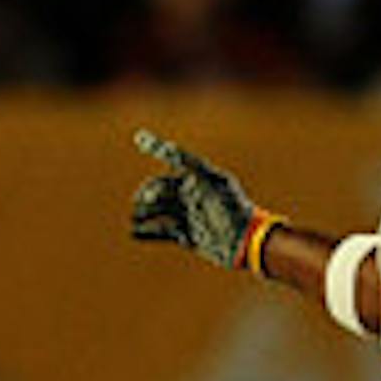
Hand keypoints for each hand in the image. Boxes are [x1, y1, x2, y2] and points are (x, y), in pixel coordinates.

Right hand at [129, 130, 263, 269]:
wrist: (246, 241)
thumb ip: (191, 166)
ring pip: (159, 211)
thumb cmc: (232, 207)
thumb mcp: (214, 181)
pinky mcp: (187, 236)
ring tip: (135, 218)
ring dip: (144, 212)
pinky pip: (163, 233)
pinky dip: (148, 233)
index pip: (174, 159)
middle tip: (142, 200)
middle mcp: (192, 194)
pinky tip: (135, 233)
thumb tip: (167, 150)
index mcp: (199, 178)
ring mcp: (188, 216)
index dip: (157, 148)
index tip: (140, 138)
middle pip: (161, 188)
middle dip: (148, 192)